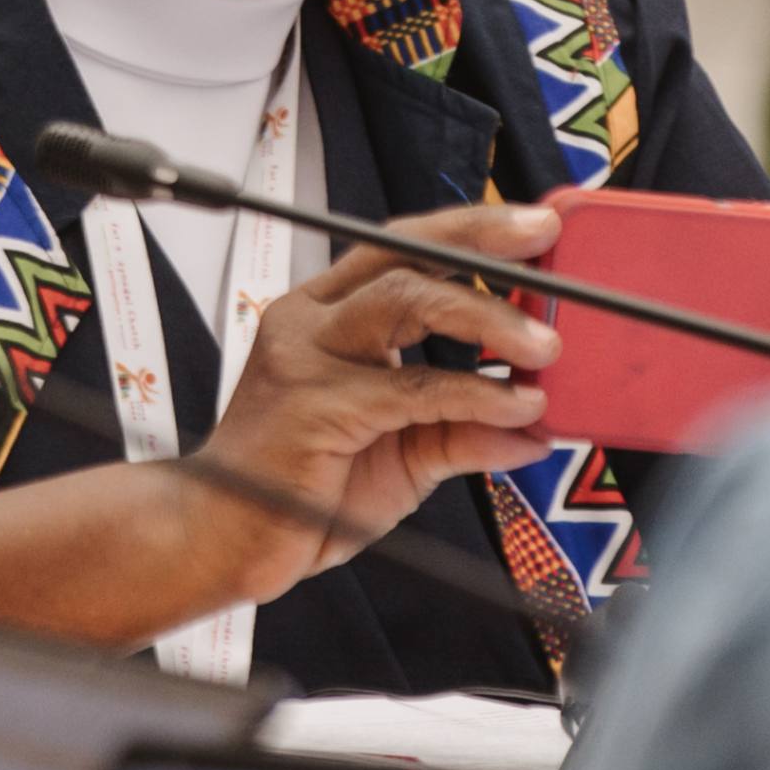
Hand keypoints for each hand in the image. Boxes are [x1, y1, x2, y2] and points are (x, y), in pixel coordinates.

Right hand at [182, 202, 561, 595]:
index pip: (399, 248)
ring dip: (488, 318)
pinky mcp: (316, 408)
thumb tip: (534, 428)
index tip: (531, 227)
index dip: (467, 231)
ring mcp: (307, 360)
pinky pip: (413, 388)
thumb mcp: (403, 454)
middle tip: (544, 244)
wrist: (225, 542)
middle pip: (401, 253)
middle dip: (480, 239)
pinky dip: (476, 395)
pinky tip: (517, 408)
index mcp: (323, 316)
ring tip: (544, 347)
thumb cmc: (300, 490)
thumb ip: (463, 429)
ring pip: (406, 300)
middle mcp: (309, 323)